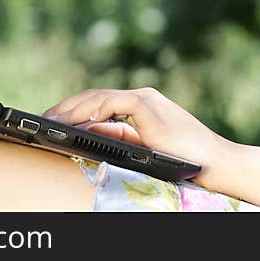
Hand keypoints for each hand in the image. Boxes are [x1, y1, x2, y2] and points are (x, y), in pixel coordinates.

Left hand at [42, 86, 230, 187]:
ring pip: (99, 97)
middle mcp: (142, 97)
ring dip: (72, 108)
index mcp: (141, 105)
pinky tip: (74, 121)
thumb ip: (119, 136)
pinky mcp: (147, 106)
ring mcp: (144, 99)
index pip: (100, 102)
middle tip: (43, 119)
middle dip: (67, 107)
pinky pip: (111, 103)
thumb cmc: (184, 159)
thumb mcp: (144, 147)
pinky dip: (90, 110)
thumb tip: (89, 131)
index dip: (75, 109)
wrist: (216, 163)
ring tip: (51, 120)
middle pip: (95, 97)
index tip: (54, 120)